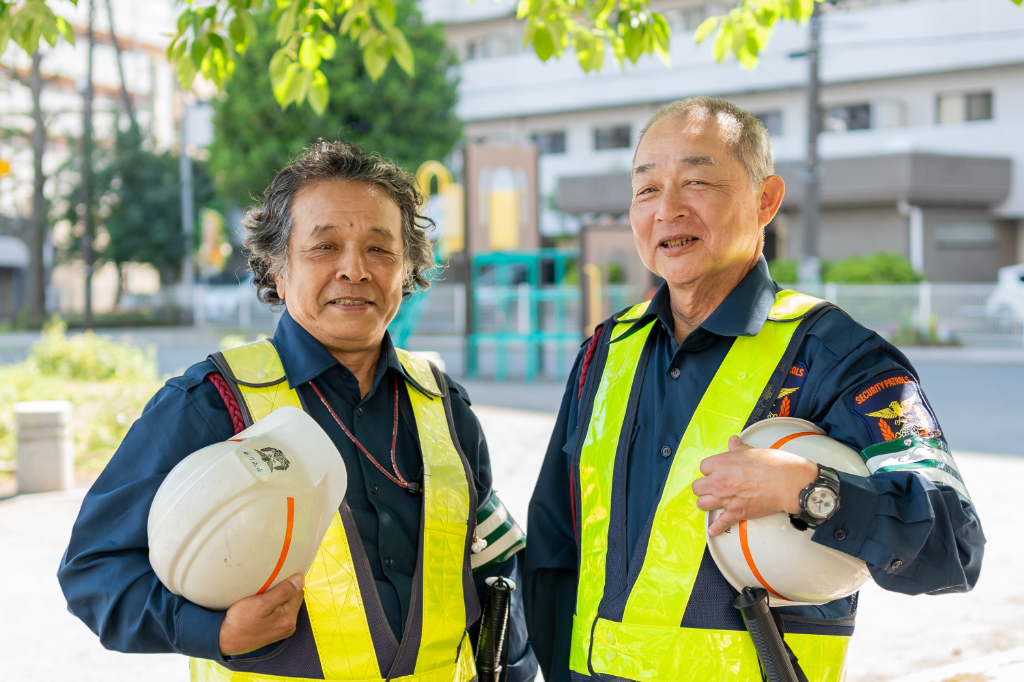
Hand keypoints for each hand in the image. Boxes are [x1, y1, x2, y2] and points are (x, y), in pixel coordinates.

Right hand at [218, 574, 304, 655]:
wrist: (224, 639)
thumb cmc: (240, 621)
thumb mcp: (262, 603)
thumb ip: (284, 591)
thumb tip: (301, 580)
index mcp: (289, 619)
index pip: (297, 592)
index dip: (286, 584)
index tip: (271, 584)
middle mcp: (289, 626)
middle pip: (291, 599)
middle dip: (280, 592)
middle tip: (263, 593)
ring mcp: (282, 630)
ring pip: (284, 605)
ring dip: (275, 599)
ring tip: (260, 600)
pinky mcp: (274, 631)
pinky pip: (277, 613)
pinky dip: (270, 608)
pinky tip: (259, 609)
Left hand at [692, 436, 817, 536]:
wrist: (788, 483)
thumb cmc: (773, 466)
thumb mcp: (752, 451)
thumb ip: (738, 448)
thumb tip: (733, 442)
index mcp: (722, 463)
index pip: (703, 467)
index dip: (709, 470)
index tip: (714, 472)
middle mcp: (719, 481)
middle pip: (698, 487)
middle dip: (704, 487)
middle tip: (711, 487)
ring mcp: (726, 498)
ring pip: (703, 504)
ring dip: (706, 503)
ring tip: (711, 502)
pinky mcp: (737, 513)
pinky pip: (721, 523)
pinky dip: (716, 528)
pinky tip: (713, 530)